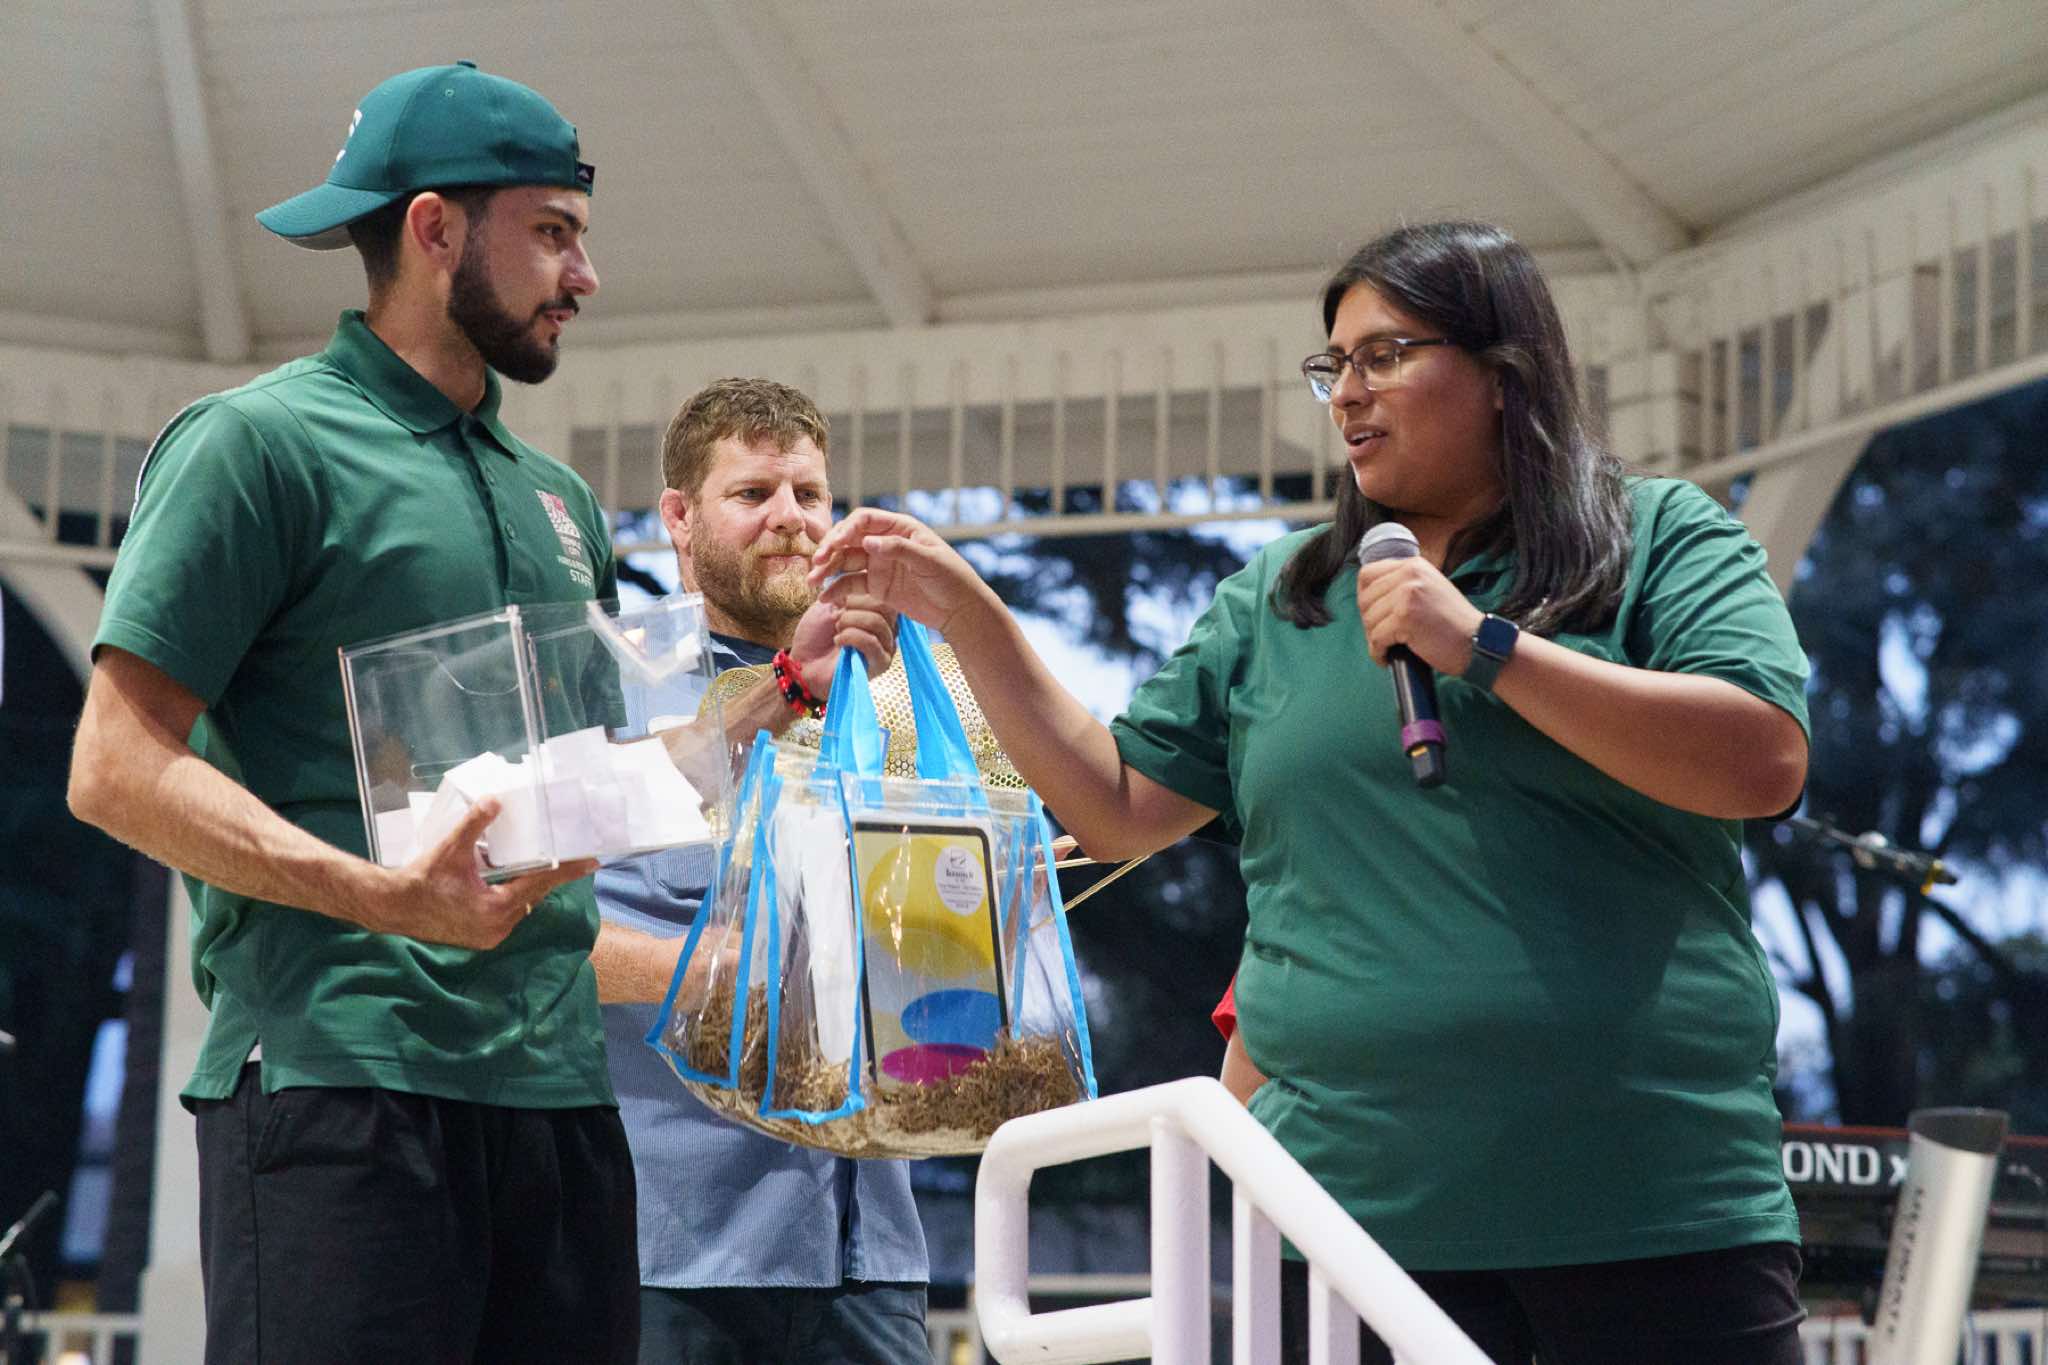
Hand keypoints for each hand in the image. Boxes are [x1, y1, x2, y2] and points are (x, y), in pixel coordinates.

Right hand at [373, 798, 598, 949]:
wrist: (393, 908)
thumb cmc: (421, 880)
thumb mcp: (450, 849)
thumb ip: (474, 824)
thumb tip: (495, 799)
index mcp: (494, 908)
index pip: (540, 884)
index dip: (567, 871)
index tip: (591, 862)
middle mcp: (497, 927)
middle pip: (534, 896)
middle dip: (553, 877)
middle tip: (578, 860)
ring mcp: (490, 936)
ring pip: (522, 907)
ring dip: (531, 888)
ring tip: (549, 866)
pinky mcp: (481, 937)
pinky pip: (508, 915)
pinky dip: (514, 898)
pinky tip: (515, 881)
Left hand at [787, 583, 898, 699]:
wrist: (802, 664)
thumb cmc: (815, 636)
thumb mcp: (829, 604)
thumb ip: (847, 591)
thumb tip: (863, 580)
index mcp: (877, 612)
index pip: (882, 594)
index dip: (860, 591)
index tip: (839, 599)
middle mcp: (887, 628)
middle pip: (884, 606)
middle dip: (855, 606)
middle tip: (837, 617)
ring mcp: (886, 647)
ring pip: (877, 623)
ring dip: (850, 622)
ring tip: (837, 629)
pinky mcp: (880, 663)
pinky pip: (872, 642)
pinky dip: (850, 637)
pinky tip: (838, 641)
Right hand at [807, 509, 994, 642]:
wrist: (960, 610)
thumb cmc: (952, 578)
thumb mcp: (928, 560)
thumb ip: (898, 549)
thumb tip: (867, 541)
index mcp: (898, 528)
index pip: (863, 520)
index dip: (845, 530)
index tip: (834, 544)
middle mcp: (884, 543)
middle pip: (848, 539)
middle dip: (830, 549)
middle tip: (817, 563)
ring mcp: (879, 565)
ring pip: (845, 562)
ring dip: (827, 569)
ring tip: (812, 582)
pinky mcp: (877, 587)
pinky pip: (851, 584)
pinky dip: (836, 590)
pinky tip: (825, 598)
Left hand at [1355, 556, 1484, 675]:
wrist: (1479, 642)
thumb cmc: (1454, 623)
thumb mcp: (1430, 589)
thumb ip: (1404, 585)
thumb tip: (1368, 595)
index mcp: (1414, 565)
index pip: (1368, 574)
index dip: (1364, 597)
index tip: (1372, 614)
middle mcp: (1409, 574)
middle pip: (1365, 599)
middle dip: (1369, 622)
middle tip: (1381, 637)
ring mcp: (1406, 595)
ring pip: (1369, 620)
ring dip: (1374, 639)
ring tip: (1388, 648)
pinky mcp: (1405, 617)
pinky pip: (1376, 638)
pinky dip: (1378, 652)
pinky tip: (1387, 658)